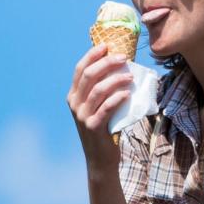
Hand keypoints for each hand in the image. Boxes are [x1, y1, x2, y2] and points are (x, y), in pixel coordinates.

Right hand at [67, 44, 132, 165]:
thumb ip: (103, 89)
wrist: (100, 157)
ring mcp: (82, 115)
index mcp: (73, 95)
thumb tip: (121, 66)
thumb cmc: (105, 127)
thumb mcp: (99, 106)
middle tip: (124, 58)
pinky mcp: (92, 126)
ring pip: (97, 90)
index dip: (92, 55)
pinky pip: (105, 108)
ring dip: (115, 79)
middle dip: (106, 63)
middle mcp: (74, 103)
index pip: (80, 69)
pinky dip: (117, 98)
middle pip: (89, 76)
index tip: (107, 45)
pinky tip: (127, 93)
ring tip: (130, 76)